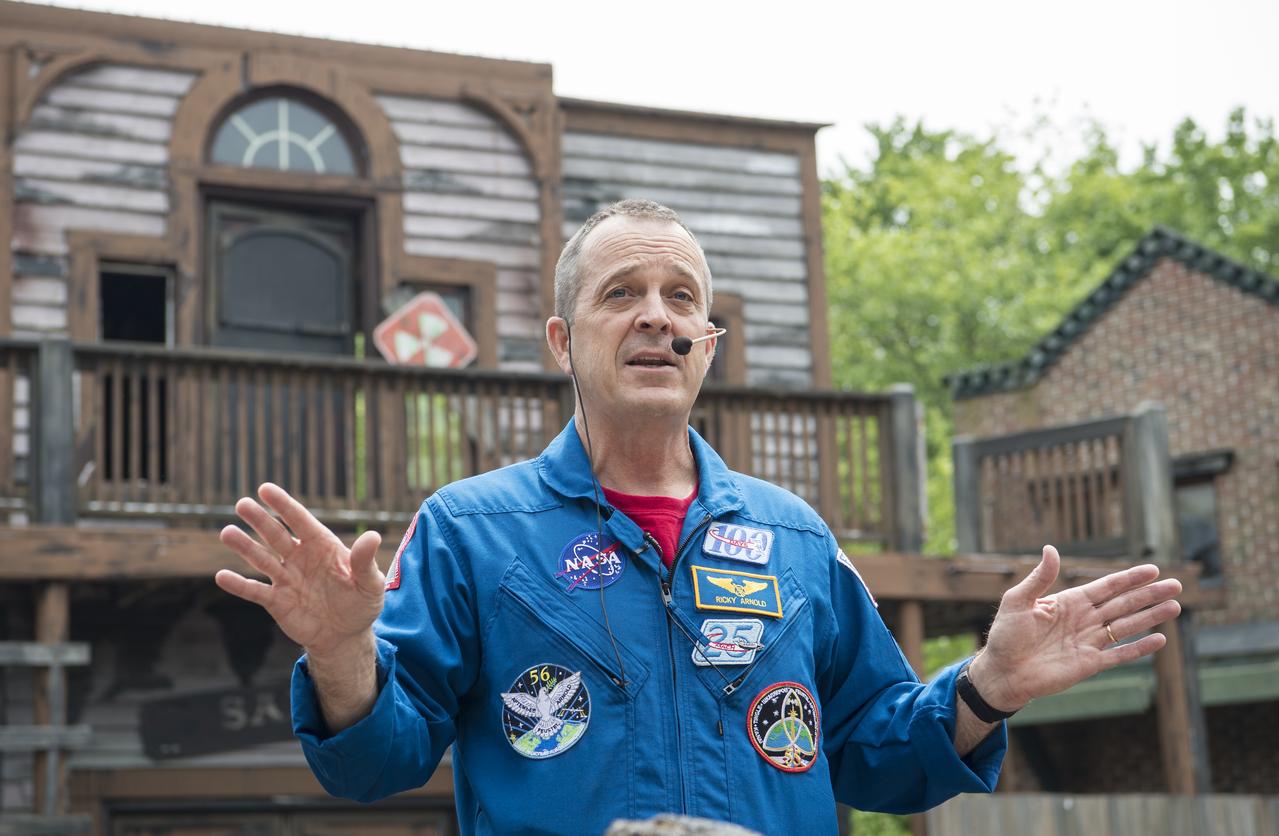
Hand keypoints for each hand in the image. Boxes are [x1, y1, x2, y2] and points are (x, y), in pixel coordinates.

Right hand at [215, 482, 384, 658]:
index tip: (265, 489)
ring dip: (244, 547)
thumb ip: (365, 561)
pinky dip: (238, 585)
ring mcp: (286, 579)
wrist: (346, 636)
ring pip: (261, 559)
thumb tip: (372, 536)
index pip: (300, 521)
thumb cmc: (361, 604)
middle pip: (276, 535)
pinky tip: (222, 576)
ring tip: (227, 532)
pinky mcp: (276, 601)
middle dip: (260, 520)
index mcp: (322, 546)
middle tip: (242, 504)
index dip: (284, 505)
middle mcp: (300, 558)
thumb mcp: (370, 584)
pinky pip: (255, 591)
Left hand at [967, 545, 1181, 711]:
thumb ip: (1039, 578)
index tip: (1153, 569)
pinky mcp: (1089, 664)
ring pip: (1126, 626)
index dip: (1129, 578)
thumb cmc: (1006, 635)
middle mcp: (1083, 619)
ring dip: (1151, 617)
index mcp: (1069, 602)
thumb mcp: (1017, 601)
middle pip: (1123, 604)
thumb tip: (1052, 549)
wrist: (1002, 671)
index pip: (1106, 587)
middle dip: (1149, 594)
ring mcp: (1088, 642)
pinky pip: (1119, 654)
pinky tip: (1160, 640)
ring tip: (1175, 606)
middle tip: (1177, 584)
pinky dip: (1139, 648)